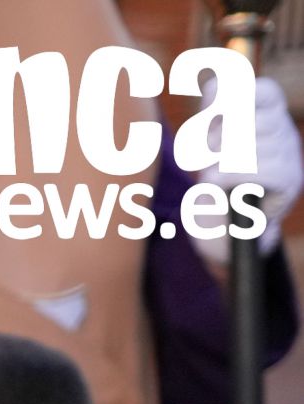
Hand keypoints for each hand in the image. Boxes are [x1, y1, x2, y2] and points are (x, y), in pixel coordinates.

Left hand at [199, 75, 301, 265]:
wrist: (223, 227)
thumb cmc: (213, 179)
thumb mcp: (204, 142)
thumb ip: (210, 111)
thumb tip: (215, 85)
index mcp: (268, 114)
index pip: (262, 89)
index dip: (230, 98)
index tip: (206, 115)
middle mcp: (284, 130)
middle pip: (248, 117)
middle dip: (215, 136)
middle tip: (205, 155)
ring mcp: (291, 155)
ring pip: (249, 144)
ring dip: (218, 162)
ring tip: (213, 174)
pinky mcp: (290, 181)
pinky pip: (260, 168)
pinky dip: (230, 177)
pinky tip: (219, 184)